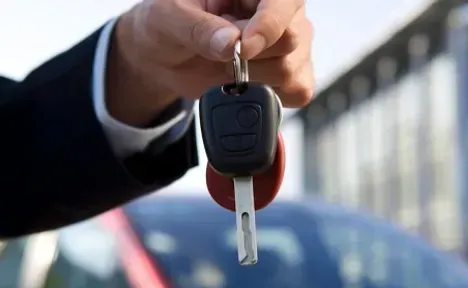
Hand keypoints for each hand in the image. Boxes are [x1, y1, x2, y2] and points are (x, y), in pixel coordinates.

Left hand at [107, 0, 313, 125]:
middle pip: (292, 40)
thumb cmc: (168, 25)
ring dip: (254, 79)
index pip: (284, 2)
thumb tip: (231, 44)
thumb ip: (198, 28)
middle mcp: (281, 12)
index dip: (268, 26)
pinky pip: (299, 91)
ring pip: (291, 70)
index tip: (242, 48)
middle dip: (253, 59)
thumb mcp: (167, 18)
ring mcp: (291, 44)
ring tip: (229, 68)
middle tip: (223, 56)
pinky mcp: (291, 74)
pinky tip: (246, 85)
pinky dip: (269, 97)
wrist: (166, 57)